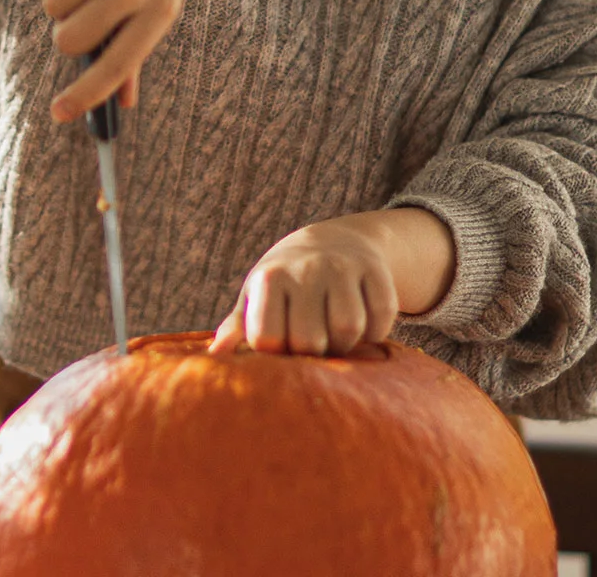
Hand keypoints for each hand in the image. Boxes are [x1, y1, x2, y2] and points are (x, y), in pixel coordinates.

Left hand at [208, 208, 456, 356]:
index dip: (277, 354)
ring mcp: (342, 266)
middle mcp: (306, 268)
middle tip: (313, 343)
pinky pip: (381, 319)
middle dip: (313, 353)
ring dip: (346, 344)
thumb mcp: (257, 297)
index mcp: (270, 278)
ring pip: (348, 330)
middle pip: (310, 341)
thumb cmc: (286, 282)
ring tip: (335, 335)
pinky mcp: (375, 270)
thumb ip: (238, 327)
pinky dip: (375, 332)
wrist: (333, 241)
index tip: (282, 346)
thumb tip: (215, 355)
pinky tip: (362, 322)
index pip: (269, 340)